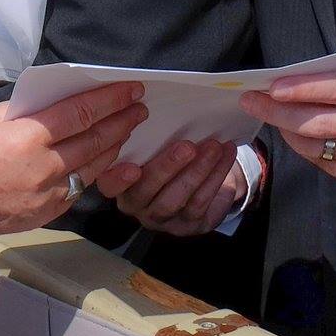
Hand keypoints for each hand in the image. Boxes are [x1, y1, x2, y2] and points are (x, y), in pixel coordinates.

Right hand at [0, 83, 147, 240]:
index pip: (81, 113)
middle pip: (95, 140)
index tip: (131, 89)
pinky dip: (92, 173)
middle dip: (121, 121)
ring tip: (126, 131)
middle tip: (140, 108)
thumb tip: (43, 103)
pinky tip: (97, 163)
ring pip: (92, 167)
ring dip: (113, 147)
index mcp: (27, 137)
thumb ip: (17, 111)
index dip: (110, 99)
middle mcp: (45, 167)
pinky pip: (76, 190)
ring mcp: (46, 195)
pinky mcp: (42, 214)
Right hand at [97, 137, 246, 235]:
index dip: (118, 179)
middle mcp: (136, 204)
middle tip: (187, 147)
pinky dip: (215, 177)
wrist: (201, 181)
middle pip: (146, 190)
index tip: (134, 167)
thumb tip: (164, 110)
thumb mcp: (155, 147)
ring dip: (198, 171)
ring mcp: (161, 219)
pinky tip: (225, 156)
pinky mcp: (187, 226)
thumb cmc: (170, 156)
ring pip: (176, 199)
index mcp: (120, 183)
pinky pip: (200, 202)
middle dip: (168, 167)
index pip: (110, 185)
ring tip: (214, 147)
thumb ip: (151, 138)